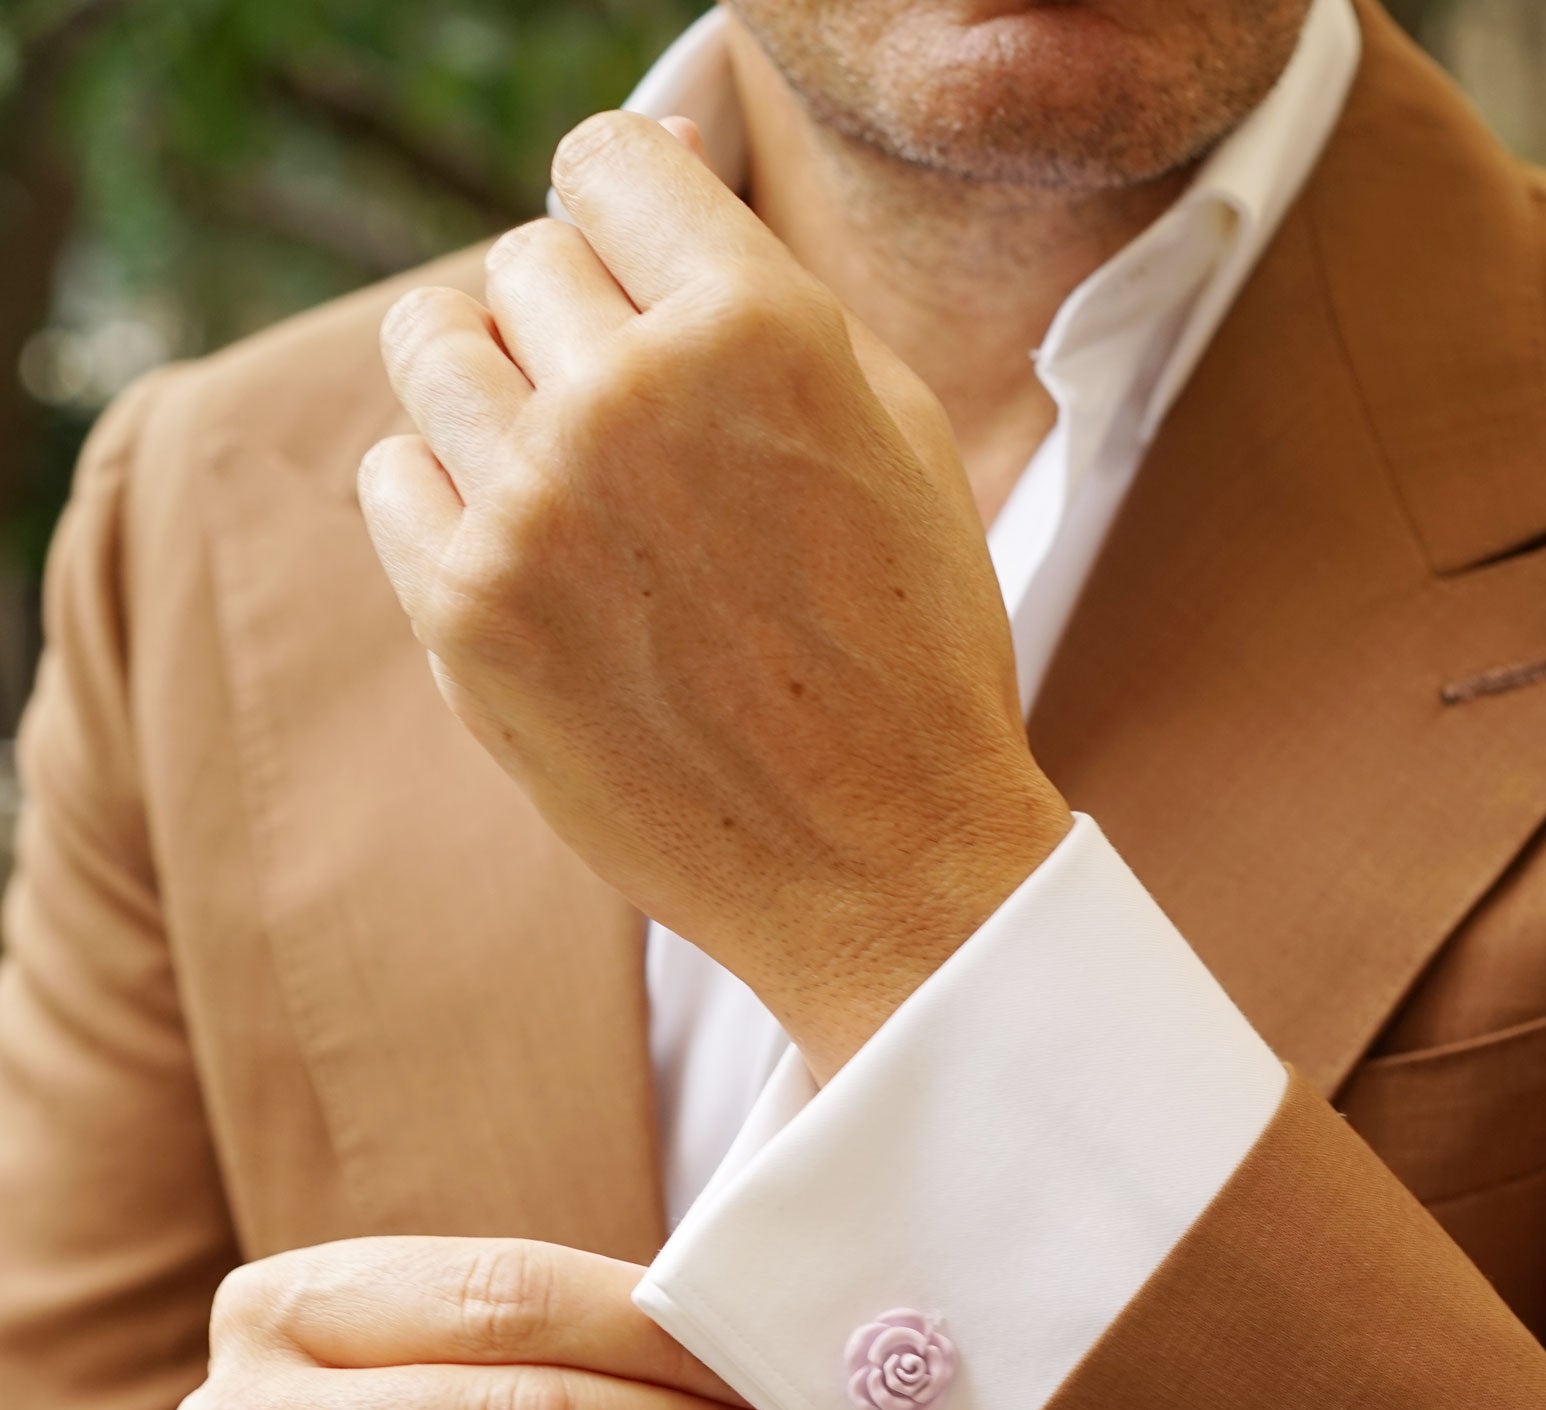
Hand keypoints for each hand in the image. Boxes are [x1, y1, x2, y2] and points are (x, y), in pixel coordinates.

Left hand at [358, 115, 1073, 1078]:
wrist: (888, 871)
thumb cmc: (909, 649)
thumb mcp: (891, 428)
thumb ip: (763, 281)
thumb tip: (655, 156)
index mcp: (754, 327)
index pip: (604, 162)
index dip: (628, 222)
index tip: (652, 298)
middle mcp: (627, 400)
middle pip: (521, 262)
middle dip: (573, 326)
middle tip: (643, 439)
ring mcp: (530, 512)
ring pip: (431, 346)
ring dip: (491, 392)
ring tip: (573, 485)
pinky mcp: (465, 618)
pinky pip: (390, 476)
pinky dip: (444, 500)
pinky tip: (536, 563)